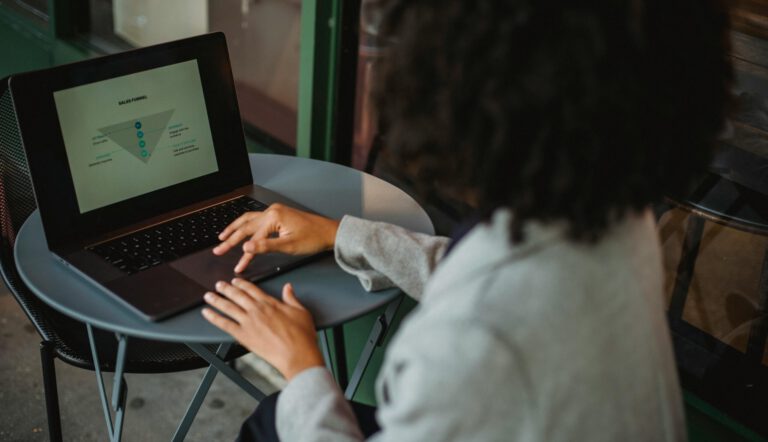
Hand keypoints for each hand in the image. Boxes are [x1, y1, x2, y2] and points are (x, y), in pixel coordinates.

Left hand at [202, 278, 324, 380]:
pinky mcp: (243, 335)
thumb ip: (292, 298)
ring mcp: (248, 322)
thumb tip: (288, 288)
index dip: (242, 284)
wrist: (296, 354)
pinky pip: (224, 324)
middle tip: (218, 285)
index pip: (252, 289)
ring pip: (228, 307)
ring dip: (217, 300)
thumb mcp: (301, 312)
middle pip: (237, 295)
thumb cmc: (301, 336)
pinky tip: (207, 313)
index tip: (235, 281)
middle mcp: (256, 310)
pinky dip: (214, 317)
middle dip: (226, 289)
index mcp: (270, 303)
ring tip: (208, 296)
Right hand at [213, 203, 340, 272]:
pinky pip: (257, 219)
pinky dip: (246, 225)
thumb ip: (266, 247)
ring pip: (249, 219)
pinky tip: (242, 229)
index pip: (253, 238)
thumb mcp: (289, 246)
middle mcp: (272, 211)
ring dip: (235, 228)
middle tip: (218, 249)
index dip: (244, 255)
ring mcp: (275, 211)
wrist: (329, 232)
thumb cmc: (313, 238)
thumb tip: (247, 247)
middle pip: (246, 226)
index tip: (237, 266)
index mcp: (273, 217)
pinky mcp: (278, 214)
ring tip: (223, 236)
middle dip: (231, 239)